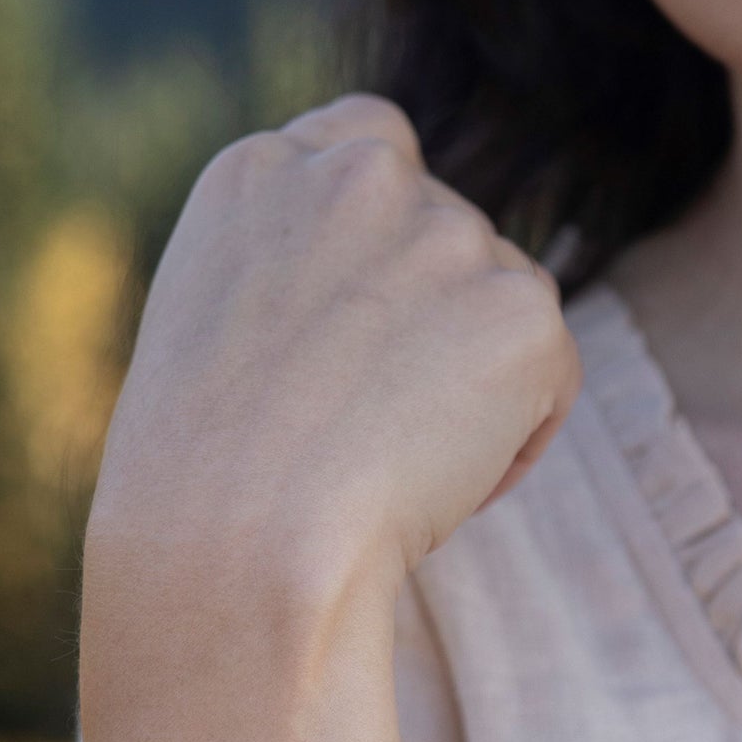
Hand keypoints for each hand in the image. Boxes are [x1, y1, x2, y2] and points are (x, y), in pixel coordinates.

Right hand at [81, 95, 578, 741]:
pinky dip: (509, 443)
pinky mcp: (512, 307)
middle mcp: (352, 167)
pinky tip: (428, 485)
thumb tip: (362, 251)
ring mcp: (438, 232)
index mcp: (258, 170)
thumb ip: (293, 288)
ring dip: (468, 398)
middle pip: (455, 246)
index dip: (363, 296)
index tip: (312, 385)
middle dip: (426, 340)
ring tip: (376, 470)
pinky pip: (546, 378)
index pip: (370, 168)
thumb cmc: (195, 512)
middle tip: (345, 446)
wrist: (225, 574)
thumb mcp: (217, 360)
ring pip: (504, 319)